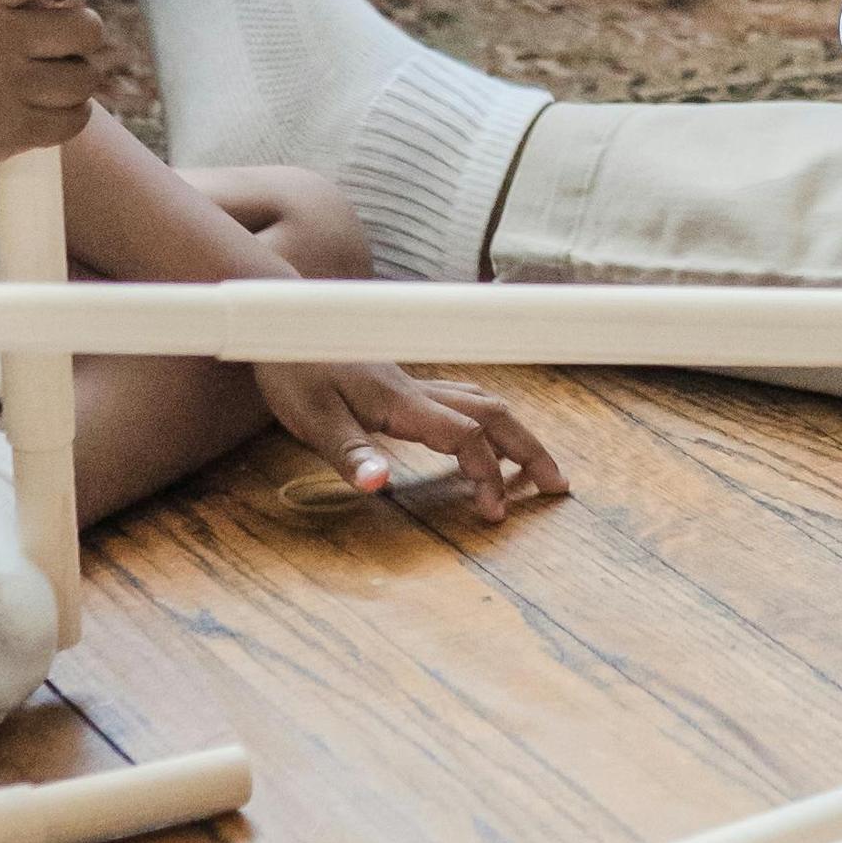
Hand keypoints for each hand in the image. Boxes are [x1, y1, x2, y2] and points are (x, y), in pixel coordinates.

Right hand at [0, 0, 104, 167]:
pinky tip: (54, 101)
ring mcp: (0, 90)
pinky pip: (72, 120)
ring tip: (58, 70)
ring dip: (77, 72)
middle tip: (64, 34)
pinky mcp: (6, 134)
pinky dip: (71, 110)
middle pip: (85, 28)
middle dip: (81, 27)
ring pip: (84, 77)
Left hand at [250, 356, 567, 519]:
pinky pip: (461, 400)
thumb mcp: (313, 420)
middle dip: (530, 450)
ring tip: (533, 465)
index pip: (466, 437)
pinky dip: (487, 419)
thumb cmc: (295, 372)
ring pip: (482, 404)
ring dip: (515, 433)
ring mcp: (413, 386)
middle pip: (493, 414)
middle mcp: (418, 391)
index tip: (495, 513)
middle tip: (558, 484)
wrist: (283, 329)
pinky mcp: (402, 386)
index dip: (488, 474)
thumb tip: (379, 485)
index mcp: (403, 403)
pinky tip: (484, 430)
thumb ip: (350, 454)